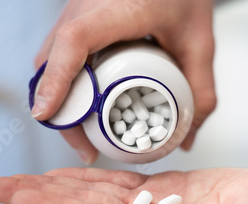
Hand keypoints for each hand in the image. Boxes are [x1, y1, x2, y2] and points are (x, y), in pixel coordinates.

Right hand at [32, 0, 216, 163]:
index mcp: (118, 8)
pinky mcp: (77, 17)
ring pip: (49, 60)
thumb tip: (186, 137)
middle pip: (53, 62)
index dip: (56, 81)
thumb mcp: (200, 43)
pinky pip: (57, 53)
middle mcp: (87, 6)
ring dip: (59, 98)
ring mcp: (77, 10)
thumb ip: (200, 92)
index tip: (46, 114)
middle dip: (61, 111)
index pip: (74, 42)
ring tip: (84, 133)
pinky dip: (63, 83)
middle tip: (85, 147)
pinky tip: (83, 104)